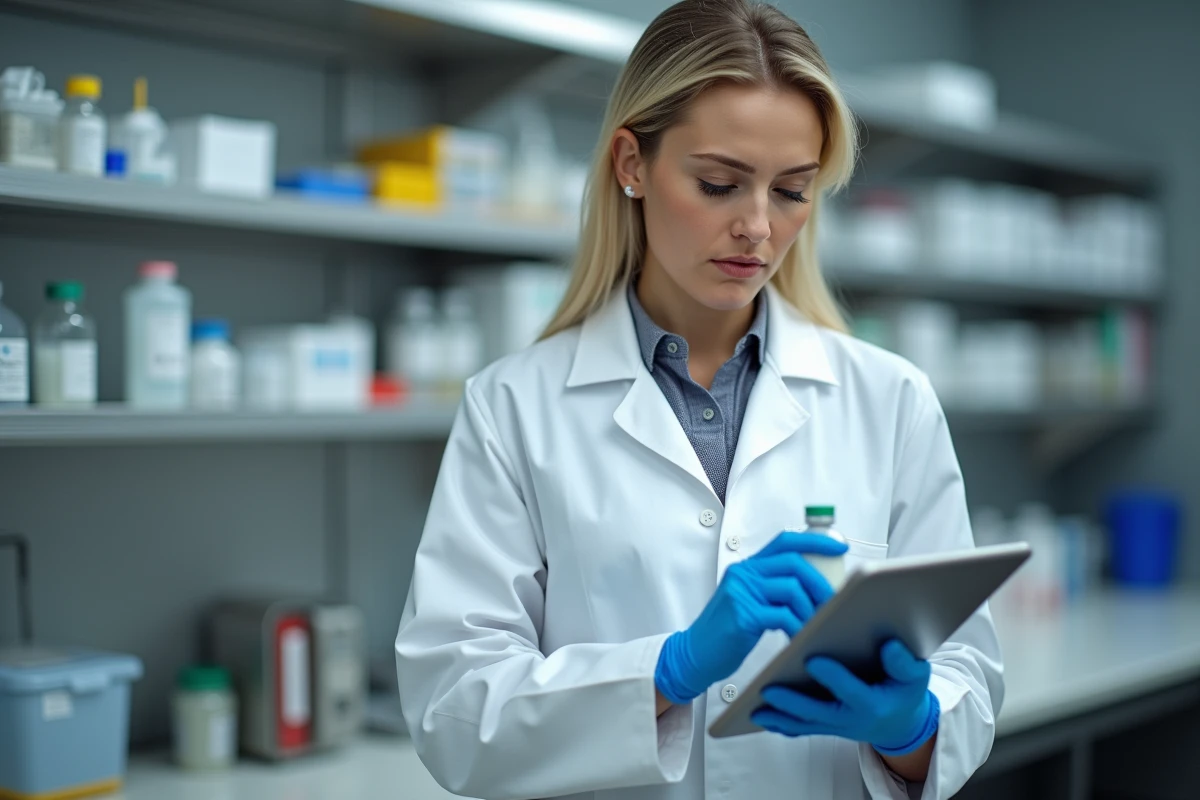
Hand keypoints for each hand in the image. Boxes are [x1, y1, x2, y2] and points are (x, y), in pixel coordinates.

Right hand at [654, 531, 847, 704]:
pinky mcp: (742, 615)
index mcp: (747, 568)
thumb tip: (817, 588)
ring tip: (814, 624)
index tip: (838, 549)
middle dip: (820, 582)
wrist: (695, 654)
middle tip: (832, 602)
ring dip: (811, 609)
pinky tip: (798, 637)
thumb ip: (774, 590)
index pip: (784, 542)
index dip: (814, 541)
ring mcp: (741, 593)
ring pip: (791, 588)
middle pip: (793, 563)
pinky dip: (797, 626)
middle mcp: (743, 574)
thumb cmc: (727, 632)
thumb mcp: (750, 602)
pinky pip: (783, 615)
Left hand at [751, 639, 939, 755]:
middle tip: (767, 689)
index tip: (812, 659)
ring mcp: (838, 726)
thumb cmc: (906, 692)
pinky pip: (802, 729)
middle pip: (818, 712)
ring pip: (805, 724)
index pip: (850, 690)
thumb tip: (889, 645)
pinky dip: (782, 725)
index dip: (832, 676)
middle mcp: (853, 719)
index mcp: (873, 703)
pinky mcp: (828, 728)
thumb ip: (905, 663)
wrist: (902, 723)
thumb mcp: (915, 676)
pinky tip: (762, 717)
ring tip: (753, 709)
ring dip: (779, 718)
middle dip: (792, 702)